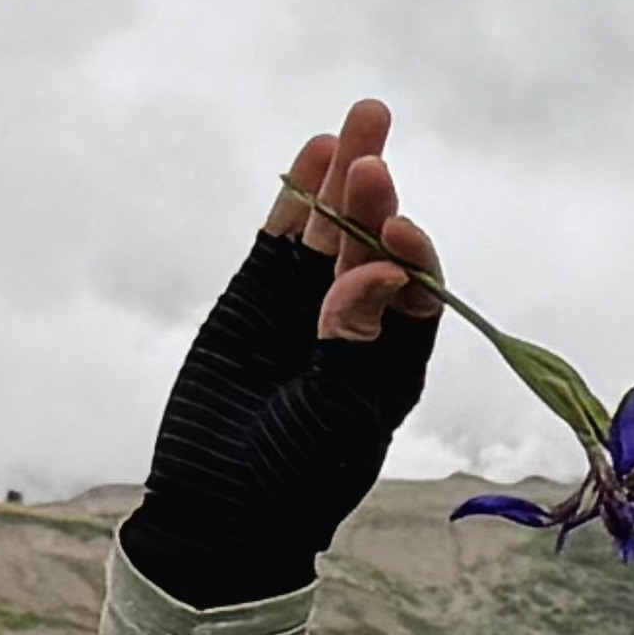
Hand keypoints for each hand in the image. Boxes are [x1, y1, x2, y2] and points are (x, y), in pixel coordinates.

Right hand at [122, 93, 443, 609]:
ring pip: (330, 230)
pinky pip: (281, 239)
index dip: (410, 255)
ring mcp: (305, 304)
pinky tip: (313, 152)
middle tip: (372, 152)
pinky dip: (294, 198)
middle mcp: (359, 323)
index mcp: (395, 360)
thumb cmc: (289, 484)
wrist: (217, 515)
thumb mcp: (329, 423)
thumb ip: (351, 348)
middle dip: (375, 200)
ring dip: (344, 177)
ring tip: (358, 120)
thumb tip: (379, 271)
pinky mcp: (257, 296)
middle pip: (374, 245)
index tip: (398, 232)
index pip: (416, 290)